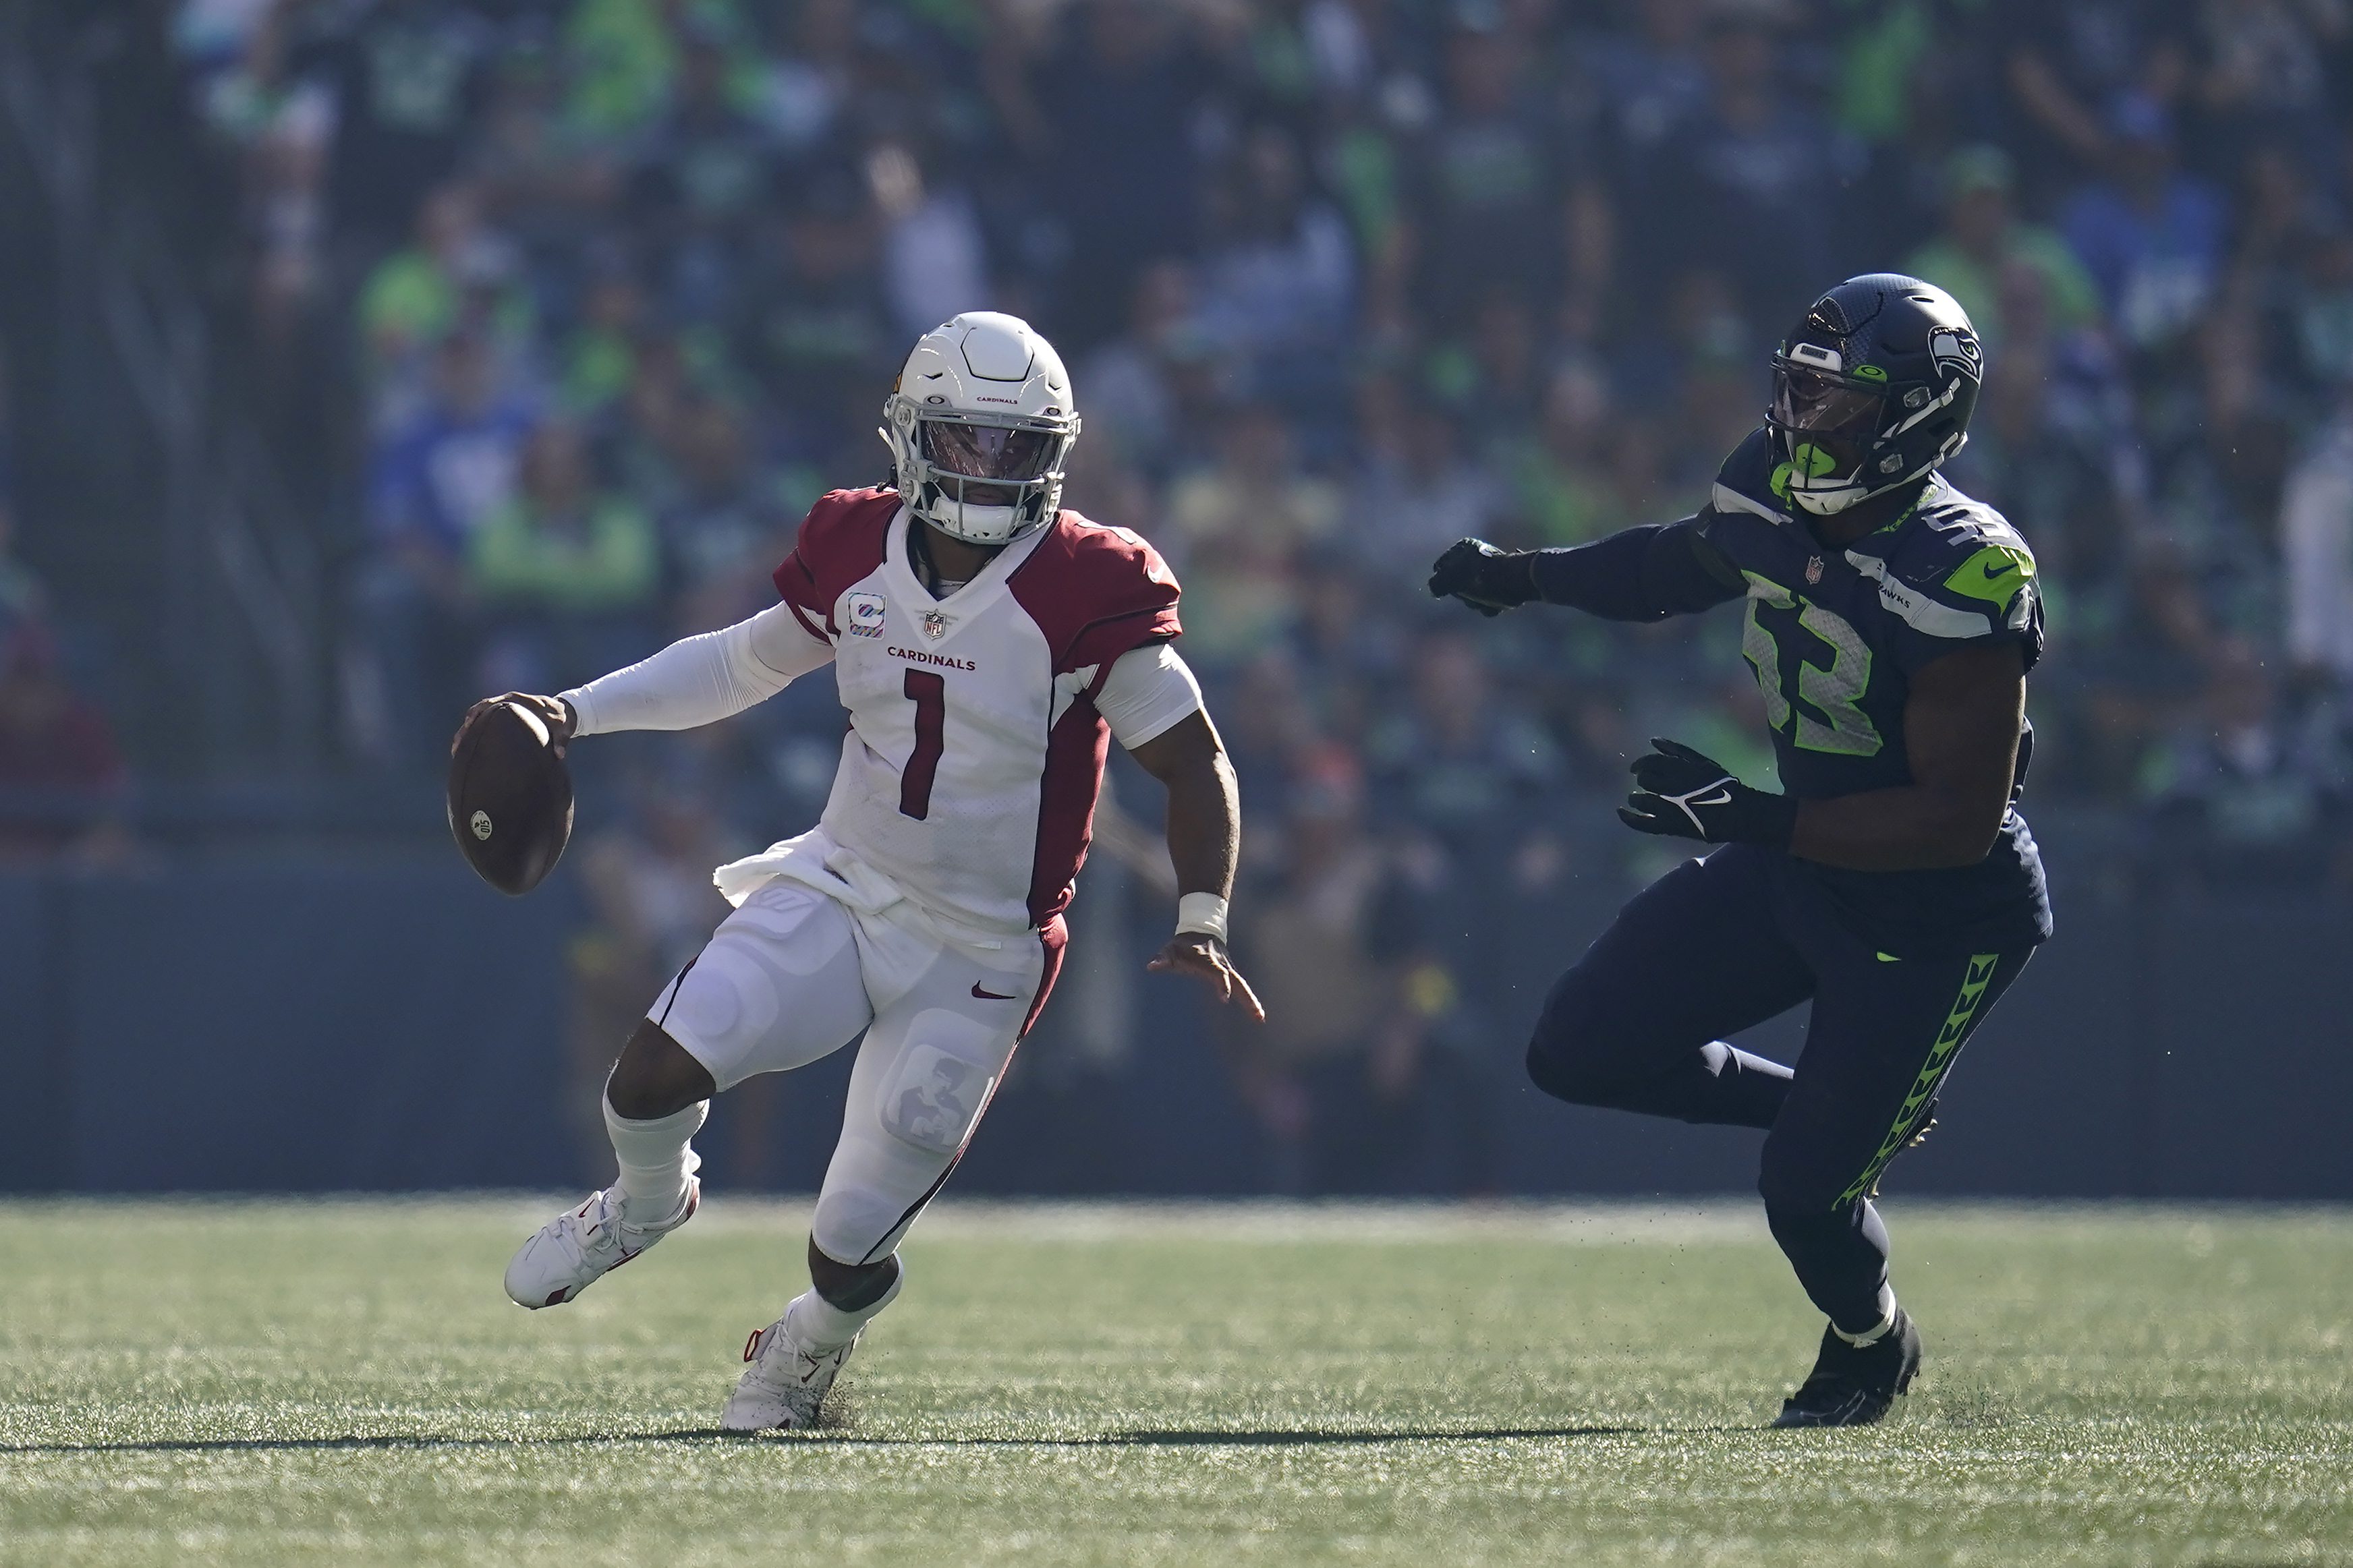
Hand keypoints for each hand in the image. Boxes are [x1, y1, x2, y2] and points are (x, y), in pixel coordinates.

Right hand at [455, 692, 575, 758]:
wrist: (561, 714)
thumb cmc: (561, 720)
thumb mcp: (563, 728)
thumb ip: (561, 741)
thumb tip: (559, 755)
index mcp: (517, 701)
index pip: (492, 703)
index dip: (478, 712)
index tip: (468, 723)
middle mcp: (506, 704)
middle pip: (479, 711)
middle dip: (466, 726)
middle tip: (457, 743)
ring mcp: (502, 712)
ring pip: (477, 720)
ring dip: (466, 733)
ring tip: (456, 752)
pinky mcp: (501, 721)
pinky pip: (483, 727)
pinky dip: (474, 737)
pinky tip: (467, 754)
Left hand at [1147, 933, 1266, 1021]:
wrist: (1201, 928)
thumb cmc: (1182, 943)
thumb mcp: (1170, 950)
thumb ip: (1162, 959)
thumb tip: (1151, 966)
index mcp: (1208, 962)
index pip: (1218, 974)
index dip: (1222, 985)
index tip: (1225, 999)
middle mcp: (1222, 965)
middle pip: (1238, 982)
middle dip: (1246, 998)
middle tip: (1256, 1014)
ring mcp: (1228, 968)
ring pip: (1242, 985)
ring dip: (1251, 1001)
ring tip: (1260, 1018)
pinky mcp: (1230, 971)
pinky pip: (1241, 985)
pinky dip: (1249, 998)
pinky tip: (1255, 1012)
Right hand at [1427, 538, 1537, 616]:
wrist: (1517, 581)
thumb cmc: (1481, 577)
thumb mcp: (1451, 579)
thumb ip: (1437, 583)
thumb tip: (1433, 590)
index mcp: (1464, 547)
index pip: (1440, 568)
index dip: (1443, 582)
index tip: (1452, 587)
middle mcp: (1477, 555)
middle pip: (1457, 583)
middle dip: (1464, 595)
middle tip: (1472, 595)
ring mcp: (1490, 570)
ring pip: (1473, 594)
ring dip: (1477, 602)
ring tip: (1487, 599)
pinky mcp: (1503, 583)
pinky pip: (1489, 598)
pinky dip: (1491, 604)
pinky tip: (1496, 604)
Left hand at [1618, 737, 1797, 847]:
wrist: (1737, 813)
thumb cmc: (1720, 783)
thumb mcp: (1701, 761)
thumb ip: (1676, 750)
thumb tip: (1653, 740)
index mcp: (1679, 768)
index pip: (1649, 763)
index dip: (1639, 765)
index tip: (1635, 769)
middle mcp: (1671, 786)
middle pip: (1645, 781)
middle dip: (1643, 781)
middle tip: (1645, 784)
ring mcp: (1669, 807)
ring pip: (1640, 800)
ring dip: (1636, 798)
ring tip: (1637, 799)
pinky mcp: (1670, 826)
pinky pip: (1642, 823)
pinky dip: (1628, 818)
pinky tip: (1620, 812)